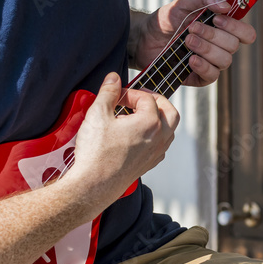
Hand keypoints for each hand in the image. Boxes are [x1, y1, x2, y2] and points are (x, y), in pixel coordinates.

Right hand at [69, 73, 179, 207]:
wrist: (93, 185)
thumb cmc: (96, 153)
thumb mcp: (98, 114)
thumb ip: (108, 92)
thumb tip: (113, 78)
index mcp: (151, 122)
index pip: (147, 97)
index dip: (130, 92)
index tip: (116, 95)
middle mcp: (159, 137)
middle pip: (169, 111)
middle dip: (155, 101)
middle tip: (138, 99)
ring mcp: (156, 152)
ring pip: (169, 129)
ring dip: (158, 118)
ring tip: (139, 115)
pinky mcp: (150, 164)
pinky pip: (162, 145)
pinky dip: (155, 135)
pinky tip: (139, 135)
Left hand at [136, 0, 256, 86]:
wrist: (145, 38)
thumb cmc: (167, 19)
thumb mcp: (185, 1)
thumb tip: (227, 6)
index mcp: (223, 28)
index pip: (246, 33)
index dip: (236, 27)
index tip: (217, 19)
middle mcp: (221, 45)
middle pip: (234, 45)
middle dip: (213, 36)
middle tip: (192, 28)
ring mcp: (212, 62)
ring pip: (225, 60)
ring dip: (206, 49)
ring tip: (187, 41)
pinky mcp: (201, 77)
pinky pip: (212, 76)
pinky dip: (203, 66)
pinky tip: (190, 59)